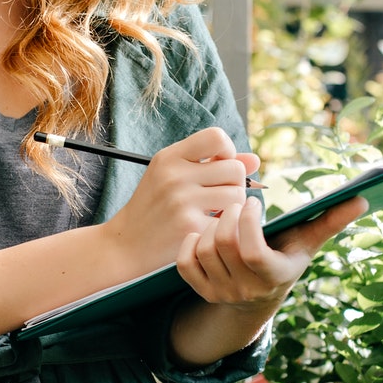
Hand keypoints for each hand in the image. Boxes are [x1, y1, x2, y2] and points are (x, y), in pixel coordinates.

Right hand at [96, 127, 259, 269]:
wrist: (127, 245)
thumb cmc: (155, 207)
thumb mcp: (173, 176)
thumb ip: (213, 163)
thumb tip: (256, 160)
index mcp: (169, 157)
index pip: (217, 137)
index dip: (227, 151)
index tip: (220, 166)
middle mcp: (174, 176)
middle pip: (235, 169)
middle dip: (234, 184)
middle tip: (219, 196)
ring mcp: (182, 202)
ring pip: (237, 195)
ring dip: (233, 206)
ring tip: (214, 211)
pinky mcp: (191, 228)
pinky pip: (229, 220)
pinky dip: (224, 226)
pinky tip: (208, 228)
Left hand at [176, 193, 367, 311]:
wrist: (260, 297)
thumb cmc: (286, 257)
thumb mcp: (308, 242)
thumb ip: (331, 221)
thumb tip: (362, 199)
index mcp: (273, 276)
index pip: (251, 251)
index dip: (247, 222)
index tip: (252, 202)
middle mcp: (245, 290)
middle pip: (223, 244)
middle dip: (227, 215)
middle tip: (236, 204)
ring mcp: (221, 293)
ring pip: (203, 249)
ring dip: (210, 225)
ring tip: (224, 218)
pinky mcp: (202, 291)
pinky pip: (185, 262)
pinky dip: (190, 241)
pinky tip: (205, 232)